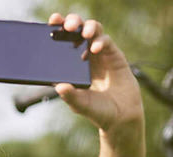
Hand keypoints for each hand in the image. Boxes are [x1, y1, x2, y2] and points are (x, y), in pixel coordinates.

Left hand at [47, 13, 143, 133]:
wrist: (122, 118)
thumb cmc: (98, 110)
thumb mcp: (81, 104)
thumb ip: (71, 96)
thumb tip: (59, 87)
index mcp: (72, 63)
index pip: (63, 40)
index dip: (57, 28)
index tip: (51, 23)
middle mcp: (85, 55)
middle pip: (78, 29)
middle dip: (72, 22)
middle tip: (67, 26)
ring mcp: (101, 54)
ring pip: (93, 30)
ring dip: (88, 27)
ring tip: (84, 33)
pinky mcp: (115, 56)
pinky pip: (107, 41)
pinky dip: (101, 42)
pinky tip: (95, 49)